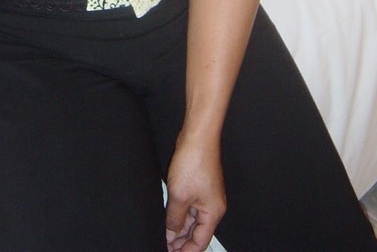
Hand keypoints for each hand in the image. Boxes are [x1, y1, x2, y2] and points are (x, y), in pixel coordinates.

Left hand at [165, 132, 226, 251]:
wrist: (198, 136)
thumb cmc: (194, 162)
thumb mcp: (179, 196)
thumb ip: (174, 218)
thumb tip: (170, 234)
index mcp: (213, 212)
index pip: (201, 242)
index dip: (186, 251)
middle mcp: (212, 206)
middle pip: (197, 232)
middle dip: (181, 241)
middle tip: (164, 245)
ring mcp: (205, 195)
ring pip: (191, 219)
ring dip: (178, 227)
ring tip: (163, 235)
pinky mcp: (197, 186)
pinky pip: (188, 206)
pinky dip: (179, 213)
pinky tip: (167, 217)